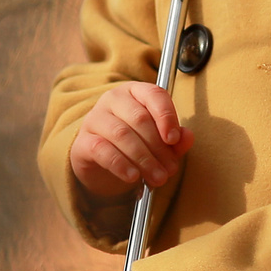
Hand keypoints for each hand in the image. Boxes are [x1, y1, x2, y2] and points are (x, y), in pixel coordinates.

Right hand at [69, 82, 191, 199]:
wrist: (101, 165)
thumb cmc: (134, 145)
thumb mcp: (159, 142)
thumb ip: (175, 139)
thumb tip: (187, 137)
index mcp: (136, 92)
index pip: (154, 95)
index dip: (166, 116)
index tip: (173, 139)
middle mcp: (113, 100)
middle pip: (139, 118)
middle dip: (158, 148)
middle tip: (170, 170)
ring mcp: (95, 118)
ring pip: (122, 134)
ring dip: (143, 159)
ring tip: (157, 178)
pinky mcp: (83, 141)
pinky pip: (102, 150)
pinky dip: (120, 164)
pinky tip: (132, 176)